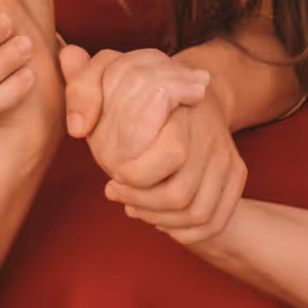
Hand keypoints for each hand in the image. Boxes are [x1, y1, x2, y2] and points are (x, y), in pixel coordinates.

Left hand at [76, 51, 250, 247]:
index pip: (171, 155)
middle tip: (116, 193)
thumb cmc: (143, 89)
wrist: (197, 90)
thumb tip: (71, 95)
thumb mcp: (109, 77)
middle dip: (141, 202)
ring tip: (134, 209)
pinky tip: (159, 220)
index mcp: (182, 112)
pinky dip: (185, 231)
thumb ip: (85, 84)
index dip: (136, 177)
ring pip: (198, 213)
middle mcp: (211, 136)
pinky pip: (215, 220)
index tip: (114, 176)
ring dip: (160, 220)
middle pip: (179, 195)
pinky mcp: (236, 176)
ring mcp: (227, 158)